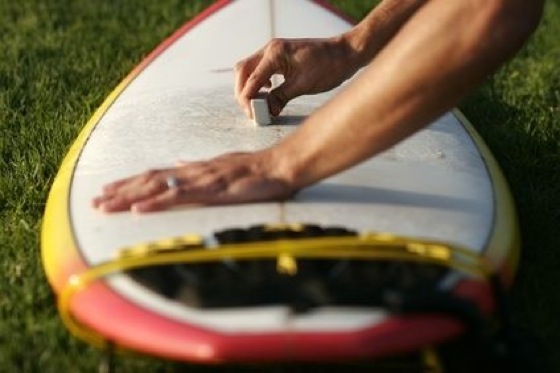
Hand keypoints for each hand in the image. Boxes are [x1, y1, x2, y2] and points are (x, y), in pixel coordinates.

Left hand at [91, 152, 295, 212]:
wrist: (281, 166)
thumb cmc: (259, 171)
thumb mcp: (225, 167)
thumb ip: (200, 168)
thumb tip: (179, 165)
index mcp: (196, 169)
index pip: (158, 174)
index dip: (132, 183)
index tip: (110, 190)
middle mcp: (193, 171)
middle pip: (149, 179)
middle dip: (120, 191)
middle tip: (95, 201)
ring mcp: (201, 179)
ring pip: (157, 186)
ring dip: (128, 197)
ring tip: (104, 205)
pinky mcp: (212, 190)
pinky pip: (178, 196)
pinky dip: (155, 203)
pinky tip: (137, 210)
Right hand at [234, 37, 358, 117]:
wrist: (346, 53)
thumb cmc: (329, 66)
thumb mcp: (304, 85)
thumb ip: (281, 97)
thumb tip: (268, 111)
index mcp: (275, 54)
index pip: (251, 79)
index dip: (248, 99)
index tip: (252, 115)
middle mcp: (271, 49)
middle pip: (243, 71)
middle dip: (243, 92)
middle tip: (250, 111)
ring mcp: (274, 51)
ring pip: (249, 69)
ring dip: (249, 87)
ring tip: (257, 105)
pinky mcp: (280, 56)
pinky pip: (260, 69)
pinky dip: (258, 82)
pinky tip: (268, 92)